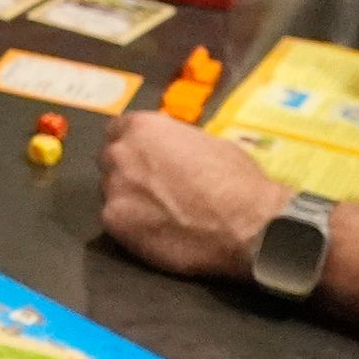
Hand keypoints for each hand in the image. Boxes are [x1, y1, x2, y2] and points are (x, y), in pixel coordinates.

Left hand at [98, 114, 291, 281]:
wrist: (247, 225)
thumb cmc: (237, 181)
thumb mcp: (209, 143)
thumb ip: (176, 144)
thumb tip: (171, 151)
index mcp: (144, 128)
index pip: (119, 130)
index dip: (133, 145)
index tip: (143, 157)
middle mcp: (122, 153)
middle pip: (112, 160)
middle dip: (129, 171)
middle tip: (153, 187)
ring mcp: (114, 188)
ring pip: (113, 191)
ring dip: (129, 198)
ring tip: (160, 213)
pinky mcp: (114, 222)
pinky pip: (116, 220)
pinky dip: (132, 225)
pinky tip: (157, 230)